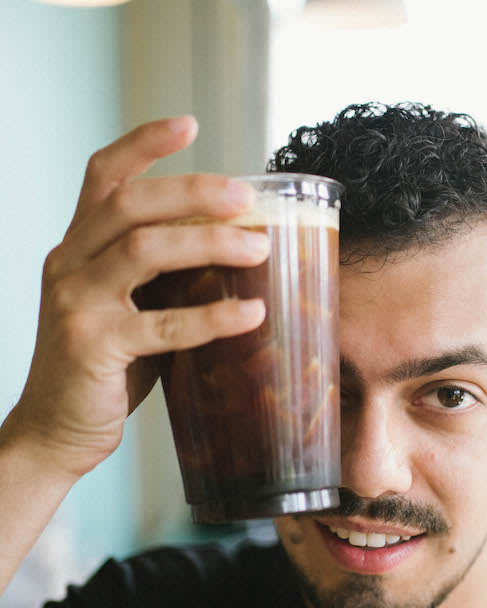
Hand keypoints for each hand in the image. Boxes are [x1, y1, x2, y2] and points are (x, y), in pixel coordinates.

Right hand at [7, 115, 268, 481]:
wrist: (55, 431)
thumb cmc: (100, 372)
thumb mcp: (125, 311)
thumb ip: (159, 282)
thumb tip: (231, 257)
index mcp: (78, 249)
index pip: (103, 176)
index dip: (144, 144)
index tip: (190, 125)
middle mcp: (70, 265)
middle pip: (130, 203)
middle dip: (193, 192)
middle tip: (245, 198)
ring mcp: (76, 304)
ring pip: (143, 249)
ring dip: (208, 243)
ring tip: (257, 248)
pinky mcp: (93, 346)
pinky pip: (161, 324)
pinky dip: (212, 318)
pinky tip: (251, 315)